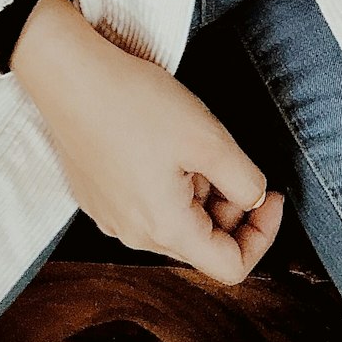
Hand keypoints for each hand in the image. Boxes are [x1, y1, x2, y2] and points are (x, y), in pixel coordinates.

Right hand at [10, 0, 282, 282]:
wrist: (70, 74)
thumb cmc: (135, 102)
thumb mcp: (208, 138)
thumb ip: (244, 180)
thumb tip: (255, 199)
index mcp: (165, 228)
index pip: (230, 267)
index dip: (263, 234)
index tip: (271, 193)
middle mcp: (133, 233)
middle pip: (202, 242)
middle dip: (229, 206)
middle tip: (229, 156)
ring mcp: (110, 214)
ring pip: (175, 220)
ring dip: (199, 191)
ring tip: (191, 141)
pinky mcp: (97, 192)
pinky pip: (146, 201)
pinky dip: (169, 181)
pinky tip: (162, 139)